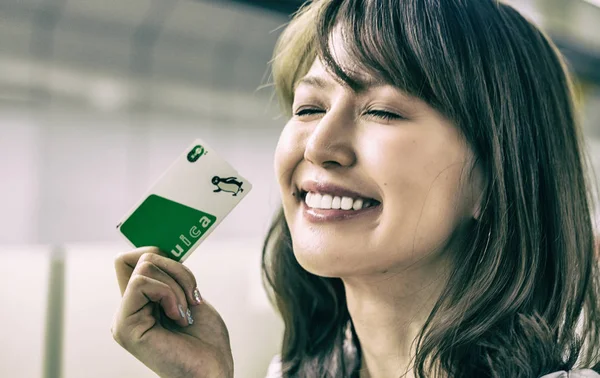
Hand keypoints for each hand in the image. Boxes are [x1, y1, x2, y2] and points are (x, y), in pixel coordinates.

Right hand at [111, 247, 232, 377]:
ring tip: (186, 311)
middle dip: (176, 268)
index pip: (132, 258)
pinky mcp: (124, 326)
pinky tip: (179, 317)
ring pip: (144, 266)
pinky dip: (169, 294)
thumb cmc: (206, 341)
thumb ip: (170, 276)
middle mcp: (128, 309)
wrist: (213, 371)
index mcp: (140, 303)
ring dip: (177, 284)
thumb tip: (160, 247)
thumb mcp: (188, 296)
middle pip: (139, 256)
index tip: (184, 271)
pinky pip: (142, 283)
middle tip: (191, 297)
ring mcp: (123, 318)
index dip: (157, 251)